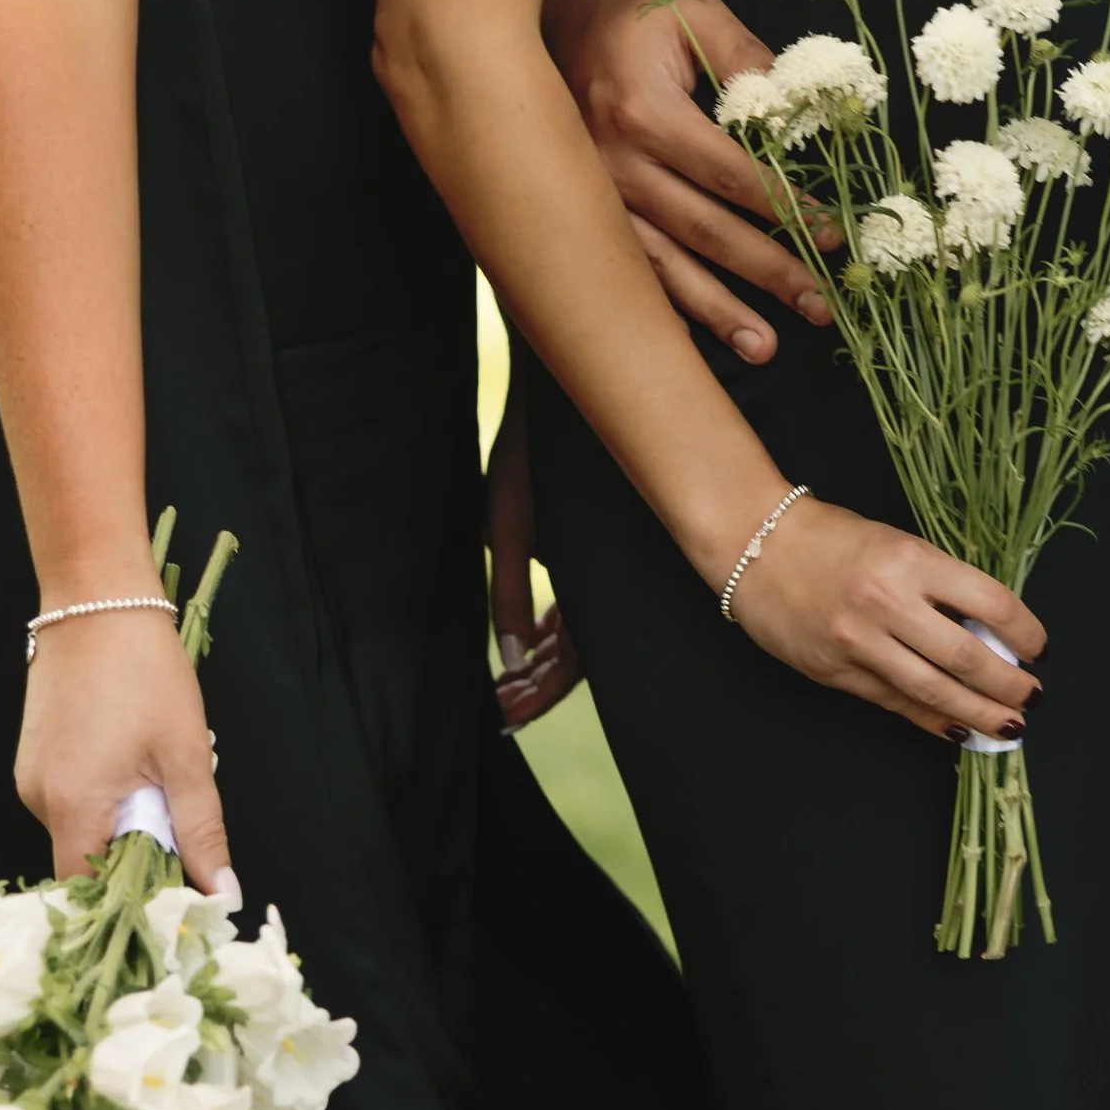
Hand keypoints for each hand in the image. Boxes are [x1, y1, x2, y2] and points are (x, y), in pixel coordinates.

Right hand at [15, 608, 234, 889]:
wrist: (97, 600)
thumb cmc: (144, 671)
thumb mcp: (186, 756)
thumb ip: (202, 831)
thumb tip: (222, 891)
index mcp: (72, 805)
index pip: (91, 891)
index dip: (133, 904)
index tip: (176, 898)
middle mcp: (38, 799)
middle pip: (87, 864)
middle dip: (137, 861)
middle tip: (182, 832)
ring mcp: (31, 778)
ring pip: (82, 832)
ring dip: (125, 827)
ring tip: (159, 784)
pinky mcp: (35, 759)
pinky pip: (72, 803)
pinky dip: (107, 802)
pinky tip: (135, 768)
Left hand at [487, 383, 581, 729]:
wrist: (568, 391)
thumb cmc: (530, 452)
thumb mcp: (508, 522)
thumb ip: (511, 595)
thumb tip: (509, 661)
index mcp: (591, 578)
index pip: (570, 662)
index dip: (540, 694)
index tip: (510, 718)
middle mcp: (603, 577)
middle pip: (577, 654)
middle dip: (538, 682)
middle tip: (506, 708)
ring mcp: (600, 561)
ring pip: (580, 629)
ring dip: (544, 657)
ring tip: (512, 683)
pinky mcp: (591, 541)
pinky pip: (583, 598)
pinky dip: (557, 625)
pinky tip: (536, 638)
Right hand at [540, 0, 834, 364]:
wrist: (558, 22)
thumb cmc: (639, 21)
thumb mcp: (695, 14)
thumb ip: (748, 59)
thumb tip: (801, 111)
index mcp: (645, 113)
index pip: (729, 174)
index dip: (784, 209)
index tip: (831, 237)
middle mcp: (614, 163)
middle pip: (704, 230)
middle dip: (767, 272)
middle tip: (820, 307)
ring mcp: (595, 196)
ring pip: (664, 265)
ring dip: (718, 311)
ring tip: (765, 348)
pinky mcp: (586, 213)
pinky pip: (631, 269)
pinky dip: (666, 309)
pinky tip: (693, 345)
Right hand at [727, 499, 1047, 741]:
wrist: (754, 544)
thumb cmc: (831, 539)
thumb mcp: (896, 544)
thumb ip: (939, 585)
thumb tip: (988, 631)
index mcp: (910, 561)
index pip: (990, 603)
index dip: (1025, 631)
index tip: (1038, 648)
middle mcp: (887, 603)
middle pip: (967, 658)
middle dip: (1009, 685)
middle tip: (1031, 697)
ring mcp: (859, 642)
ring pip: (934, 691)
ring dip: (979, 714)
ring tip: (1008, 725)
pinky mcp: (836, 671)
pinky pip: (896, 702)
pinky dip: (932, 720)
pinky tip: (958, 729)